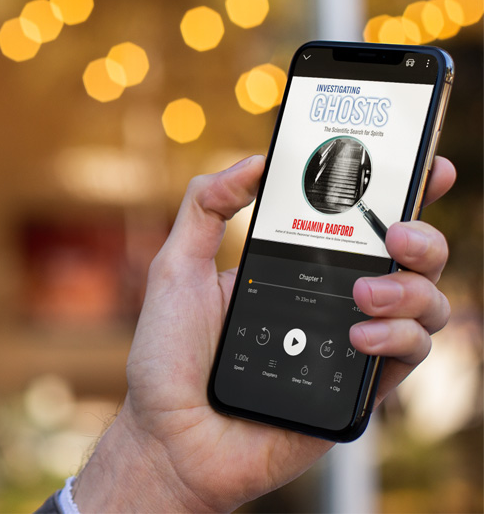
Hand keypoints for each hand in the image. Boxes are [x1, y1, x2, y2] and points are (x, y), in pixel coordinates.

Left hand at [72, 155, 455, 511]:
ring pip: (425, 304)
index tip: (432, 164)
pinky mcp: (358, 391)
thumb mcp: (175, 269)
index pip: (360, 222)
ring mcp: (351, 344)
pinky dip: (398, 338)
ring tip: (364, 295)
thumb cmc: (168, 357)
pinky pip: (409, 356)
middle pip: (410, 258)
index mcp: (296, 267)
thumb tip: (255, 162)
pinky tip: (361, 335)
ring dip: (411, 289)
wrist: (170, 436)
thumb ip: (206, 208)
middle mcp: (332, 301)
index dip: (403, 191)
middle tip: (397, 234)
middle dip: (422, 235)